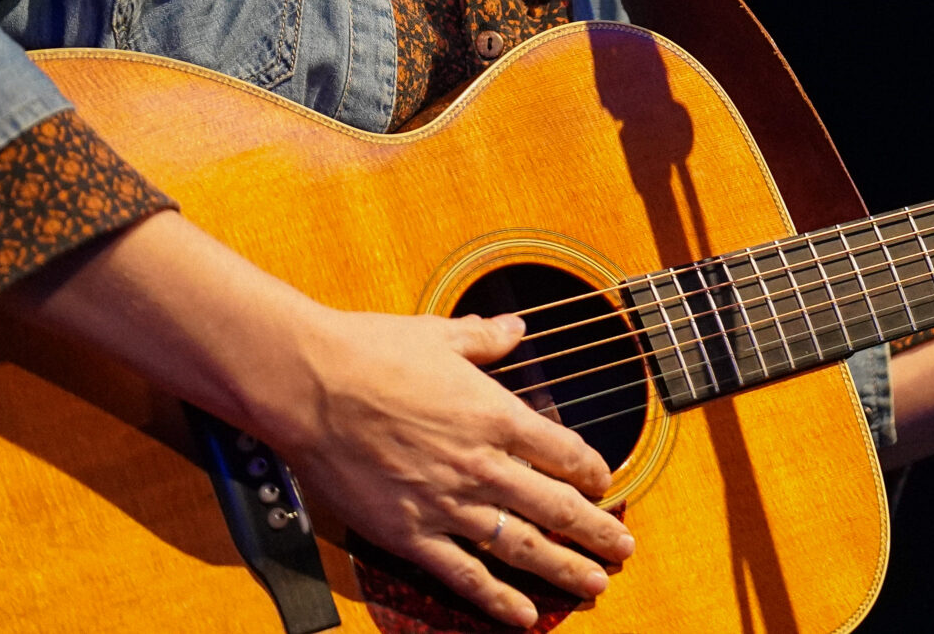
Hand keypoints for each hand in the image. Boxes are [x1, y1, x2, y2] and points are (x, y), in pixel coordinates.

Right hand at [268, 309, 633, 627]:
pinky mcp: (410, 533)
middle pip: (558, 506)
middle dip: (597, 531)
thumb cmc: (371, 352)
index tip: (605, 483)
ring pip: (523, 546)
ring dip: (565, 568)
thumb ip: (486, 338)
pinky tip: (525, 616)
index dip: (594, 471)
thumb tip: (516, 329)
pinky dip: (498, 601)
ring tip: (595, 584)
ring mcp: (447, 503)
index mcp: (496, 414)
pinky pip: (465, 576)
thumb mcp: (440, 335)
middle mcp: (482, 464)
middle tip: (624, 549)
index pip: (566, 451)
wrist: (309, 384)